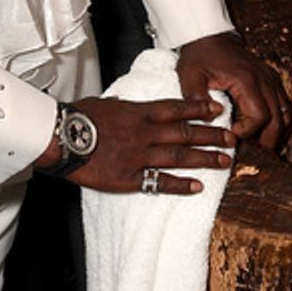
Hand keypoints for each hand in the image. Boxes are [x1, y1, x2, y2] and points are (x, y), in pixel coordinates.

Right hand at [37, 94, 236, 194]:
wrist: (58, 138)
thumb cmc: (76, 117)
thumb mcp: (103, 103)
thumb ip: (122, 106)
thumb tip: (128, 103)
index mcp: (138, 113)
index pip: (176, 108)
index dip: (199, 108)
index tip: (218, 109)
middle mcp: (144, 133)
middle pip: (185, 133)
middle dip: (212, 135)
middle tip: (233, 137)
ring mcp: (138, 156)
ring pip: (179, 156)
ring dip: (205, 159)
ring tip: (225, 162)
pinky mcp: (128, 177)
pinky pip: (159, 181)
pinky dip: (180, 184)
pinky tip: (198, 187)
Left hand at [177, 31, 290, 149]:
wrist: (209, 36)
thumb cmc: (200, 55)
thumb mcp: (190, 75)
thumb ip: (196, 98)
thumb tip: (207, 122)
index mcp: (247, 80)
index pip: (259, 116)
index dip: (248, 132)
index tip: (232, 137)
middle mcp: (265, 80)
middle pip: (279, 120)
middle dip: (267, 142)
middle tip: (253, 156)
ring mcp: (271, 79)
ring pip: (287, 114)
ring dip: (278, 134)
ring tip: (264, 150)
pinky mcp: (271, 80)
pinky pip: (285, 106)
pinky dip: (280, 122)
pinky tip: (268, 134)